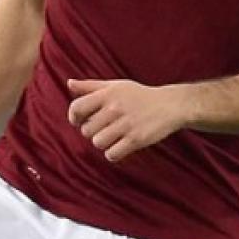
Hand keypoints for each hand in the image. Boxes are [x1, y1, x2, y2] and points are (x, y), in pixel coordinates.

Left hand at [66, 78, 185, 162]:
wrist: (169, 105)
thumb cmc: (139, 95)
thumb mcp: (115, 86)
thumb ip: (91, 86)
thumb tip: (69, 83)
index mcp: (108, 93)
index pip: (77, 108)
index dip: (74, 117)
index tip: (79, 121)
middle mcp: (115, 108)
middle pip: (86, 130)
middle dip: (93, 131)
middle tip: (105, 127)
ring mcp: (126, 124)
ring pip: (98, 143)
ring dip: (103, 143)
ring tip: (113, 136)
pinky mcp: (136, 140)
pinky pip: (112, 154)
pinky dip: (113, 153)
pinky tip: (120, 146)